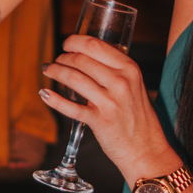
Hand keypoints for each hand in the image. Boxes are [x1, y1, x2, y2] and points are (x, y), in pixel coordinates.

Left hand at [39, 33, 174, 183]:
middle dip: (63, 57)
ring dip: (56, 72)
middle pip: (82, 60)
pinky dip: (54, 99)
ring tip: (49, 71)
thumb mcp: (136, 86)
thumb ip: (117, 72)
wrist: (147, 150)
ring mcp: (110, 101)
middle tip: (56, 61)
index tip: (67, 44)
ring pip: (74, 78)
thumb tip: (89, 59)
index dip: (75, 42)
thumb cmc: (139, 118)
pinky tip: (45, 94)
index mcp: (130, 69)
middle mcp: (121, 81)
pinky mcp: (99, 120)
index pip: (96, 45)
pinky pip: (71, 107)